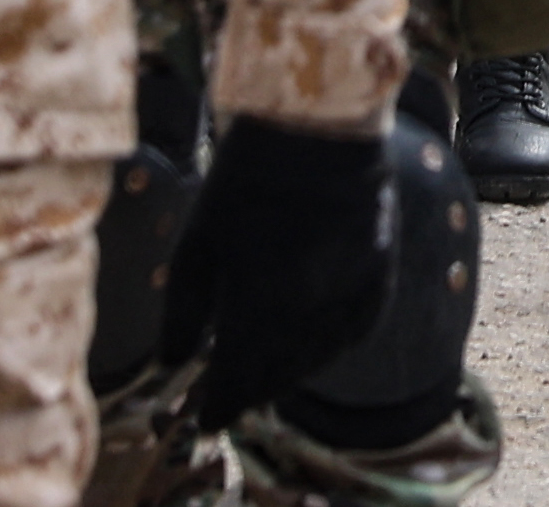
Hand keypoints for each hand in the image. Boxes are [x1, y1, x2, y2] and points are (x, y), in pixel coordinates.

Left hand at [160, 113, 396, 429]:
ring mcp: (349, 294)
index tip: (200, 421)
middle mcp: (308, 309)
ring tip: (263, 374)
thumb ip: (180, 312)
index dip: (216, 408)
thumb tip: (170, 365)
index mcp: (257, 303)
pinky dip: (329, 348)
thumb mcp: (196, 243)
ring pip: (316, 362)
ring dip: (287, 376)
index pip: (235, 382)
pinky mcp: (378, 276)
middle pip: (275, 379)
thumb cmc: (244, 181)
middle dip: (248, 394)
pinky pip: (352, 334)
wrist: (316, 127)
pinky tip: (310, 346)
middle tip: (228, 398)